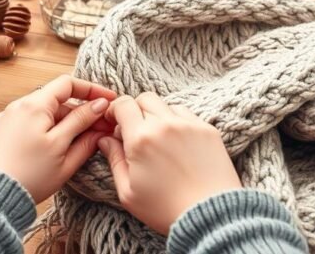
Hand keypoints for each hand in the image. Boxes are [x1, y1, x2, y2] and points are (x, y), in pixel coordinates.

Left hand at [0, 75, 116, 202]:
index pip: (68, 84)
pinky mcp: (2, 133)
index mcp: (34, 105)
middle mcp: (18, 106)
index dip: (91, 89)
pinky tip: (59, 148)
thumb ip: (83, 125)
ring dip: (66, 123)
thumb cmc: (28, 177)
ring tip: (83, 143)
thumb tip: (99, 107)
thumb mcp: (63, 151)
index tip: (109, 100)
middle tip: (102, 129)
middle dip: (81, 112)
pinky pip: (31, 124)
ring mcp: (8, 119)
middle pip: (57, 100)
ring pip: (45, 114)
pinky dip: (49, 130)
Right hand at [98, 93, 240, 234]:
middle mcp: (165, 125)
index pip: (123, 104)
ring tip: (158, 139)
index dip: (115, 110)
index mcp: (141, 138)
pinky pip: (186, 114)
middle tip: (134, 131)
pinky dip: (177, 121)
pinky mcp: (207, 130)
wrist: (210, 216)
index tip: (114, 122)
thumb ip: (114, 160)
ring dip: (157, 115)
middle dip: (135, 111)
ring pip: (166, 105)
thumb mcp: (128, 192)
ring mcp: (188, 125)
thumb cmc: (166, 209)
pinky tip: (176, 142)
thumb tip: (105, 139)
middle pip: (144, 99)